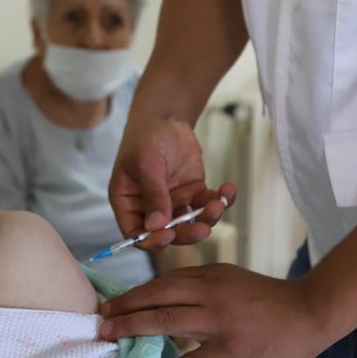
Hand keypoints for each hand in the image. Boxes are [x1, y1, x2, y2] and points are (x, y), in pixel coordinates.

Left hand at [98, 263, 332, 357]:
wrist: (308, 313)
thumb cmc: (270, 300)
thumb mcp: (233, 281)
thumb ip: (203, 288)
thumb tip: (169, 302)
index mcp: (210, 275)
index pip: (163, 281)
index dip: (135, 292)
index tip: (113, 302)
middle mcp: (210, 292)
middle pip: (157, 296)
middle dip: (125, 307)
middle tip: (102, 318)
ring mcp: (219, 320)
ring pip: (166, 320)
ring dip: (135, 328)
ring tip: (113, 337)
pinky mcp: (230, 349)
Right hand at [109, 117, 234, 248]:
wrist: (166, 117)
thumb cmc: (145, 137)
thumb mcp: (145, 164)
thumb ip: (153, 194)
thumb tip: (156, 225)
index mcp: (129, 204)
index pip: (137, 233)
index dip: (152, 240)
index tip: (169, 234)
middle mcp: (150, 208)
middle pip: (168, 234)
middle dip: (187, 233)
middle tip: (204, 229)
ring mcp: (173, 202)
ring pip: (191, 223)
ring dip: (208, 218)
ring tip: (218, 203)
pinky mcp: (193, 193)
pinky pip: (208, 205)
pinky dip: (220, 201)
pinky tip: (228, 190)